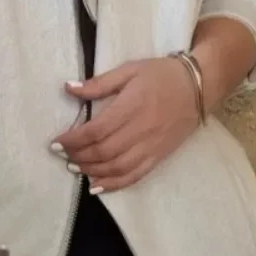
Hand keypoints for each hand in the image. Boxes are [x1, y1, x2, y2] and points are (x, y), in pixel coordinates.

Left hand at [52, 57, 199, 192]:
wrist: (200, 86)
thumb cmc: (162, 74)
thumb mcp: (130, 69)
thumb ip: (99, 83)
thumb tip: (69, 88)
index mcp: (131, 106)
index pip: (96, 130)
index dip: (73, 139)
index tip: (55, 142)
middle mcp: (141, 130)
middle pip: (104, 151)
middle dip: (79, 156)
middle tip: (61, 155)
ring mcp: (152, 146)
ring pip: (118, 167)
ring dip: (93, 171)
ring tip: (75, 168)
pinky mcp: (160, 156)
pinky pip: (136, 175)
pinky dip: (115, 184)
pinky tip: (98, 186)